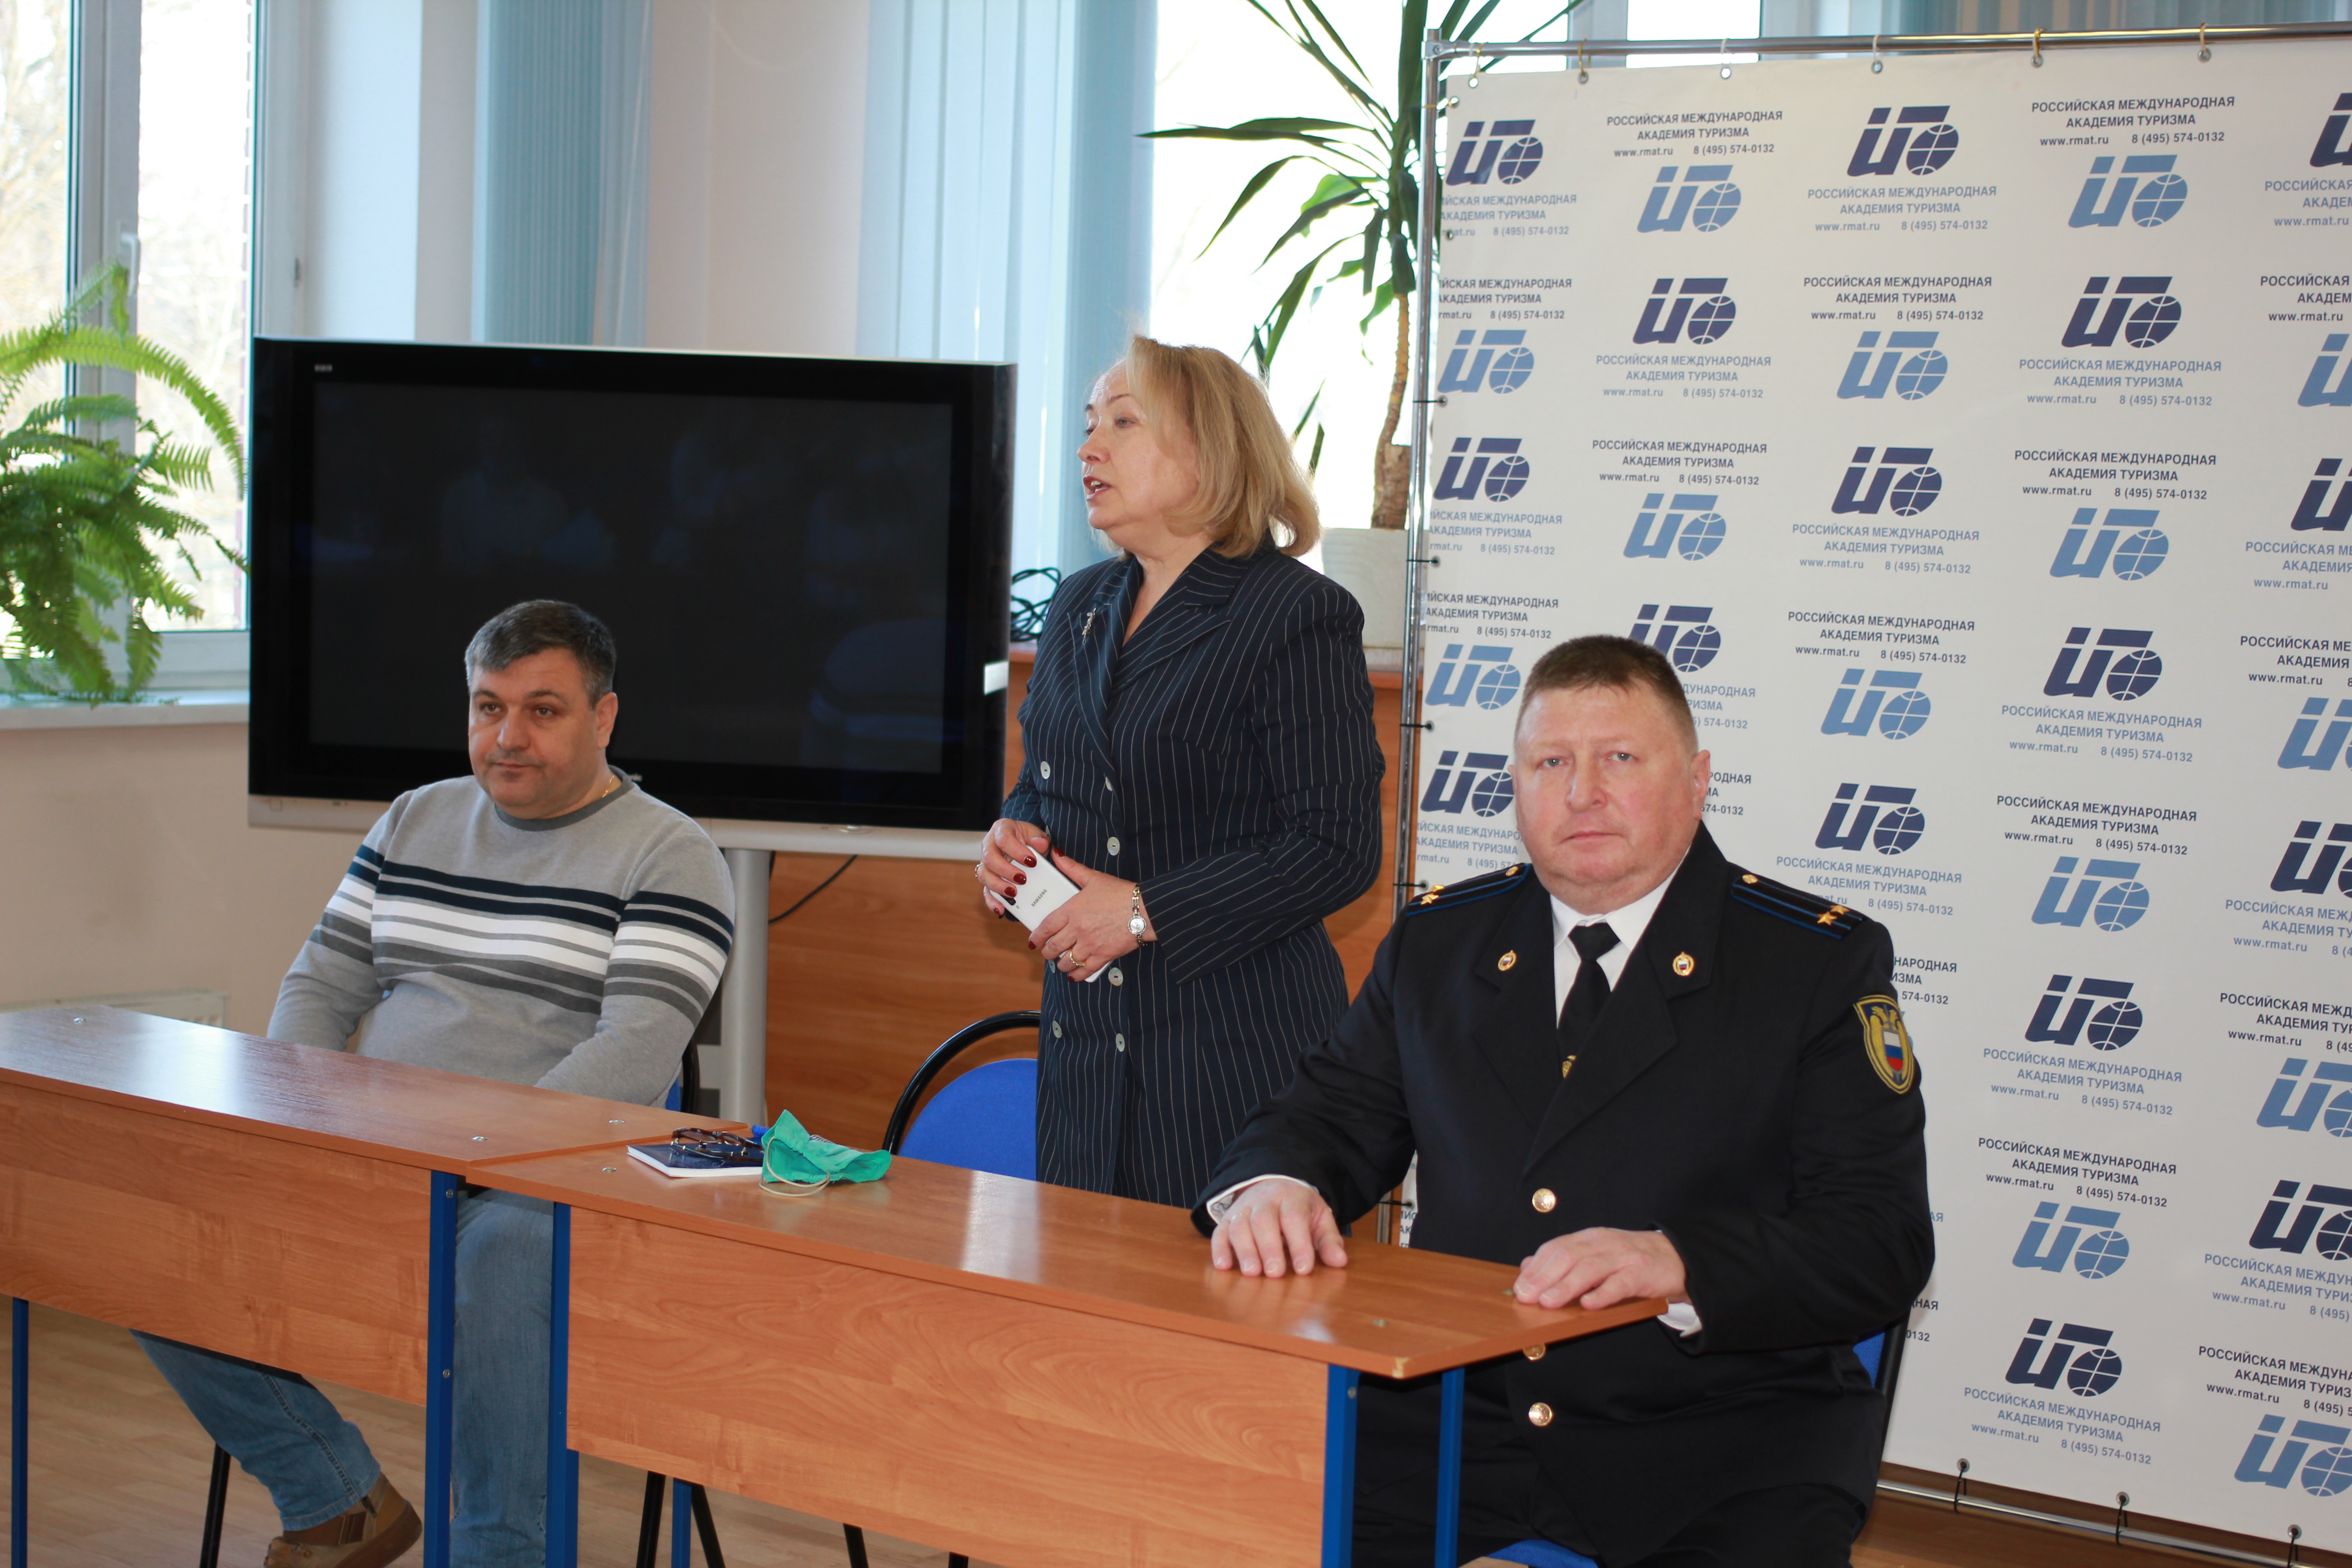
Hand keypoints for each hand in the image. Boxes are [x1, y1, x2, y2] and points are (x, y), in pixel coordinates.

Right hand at [978, 818, 1047, 914]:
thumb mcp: (1036, 835)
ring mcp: (986, 863)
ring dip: (998, 886)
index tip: (1032, 861)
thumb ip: (1040, 839)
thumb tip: (1041, 844)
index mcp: (1001, 830)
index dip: (1016, 851)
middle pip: (989, 858)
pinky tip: (1001, 909)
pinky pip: (986, 891)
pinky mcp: (988, 879)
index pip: (1003, 839)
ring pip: (984, 875)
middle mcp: (989, 845)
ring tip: (1014, 893)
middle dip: (1006, 870)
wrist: (1023, 845)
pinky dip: (992, 901)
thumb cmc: (1028, 839)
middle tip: (1022, 879)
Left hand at [1028, 850, 1145, 981]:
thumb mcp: (1094, 878)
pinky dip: (1076, 975)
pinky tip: (1073, 975)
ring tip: (1061, 961)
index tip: (1034, 941)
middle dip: (1047, 951)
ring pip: (1066, 961)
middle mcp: (1077, 930)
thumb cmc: (1121, 893)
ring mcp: (1089, 945)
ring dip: (1061, 963)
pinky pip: (1084, 971)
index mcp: (1072, 910)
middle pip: (1053, 947)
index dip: (1037, 936)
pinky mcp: (1103, 956)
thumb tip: (1056, 854)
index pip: (1046, 927)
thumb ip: (1072, 868)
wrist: (1145, 910)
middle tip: (1047, 951)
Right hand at [1210, 1180, 1348, 1277]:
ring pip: (1240, 1225)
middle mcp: (1265, 1201)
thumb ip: (1329, 1240)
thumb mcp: (1320, 1218)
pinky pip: (1220, 1231)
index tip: (1303, 1269)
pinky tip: (1223, 1266)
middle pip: (1264, 1220)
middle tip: (1275, 1273)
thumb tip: (1340, 1262)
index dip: (1299, 1244)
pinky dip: (1219, 1249)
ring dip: (1244, 1250)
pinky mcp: (1228, 1219)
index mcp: (1292, 1198)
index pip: (1295, 1218)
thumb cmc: (1299, 1208)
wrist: (1273, 1183)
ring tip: (1252, 1273)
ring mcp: (1243, 1209)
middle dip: (1269, 1247)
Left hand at [1513, 1227, 1686, 1311]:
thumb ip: (1563, 1259)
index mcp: (1588, 1238)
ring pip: (1590, 1268)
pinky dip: (1603, 1294)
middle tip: (1526, 1297)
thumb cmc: (1629, 1259)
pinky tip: (1588, 1305)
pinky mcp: (1642, 1273)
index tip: (1519, 1287)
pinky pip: (1620, 1283)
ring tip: (1548, 1302)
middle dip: (1544, 1277)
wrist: (1675, 1256)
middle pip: (1568, 1256)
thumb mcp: (1594, 1254)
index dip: (1536, 1268)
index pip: (1555, 1248)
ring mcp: (1623, 1257)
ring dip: (1566, 1286)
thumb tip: (1527, 1266)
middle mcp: (1603, 1243)